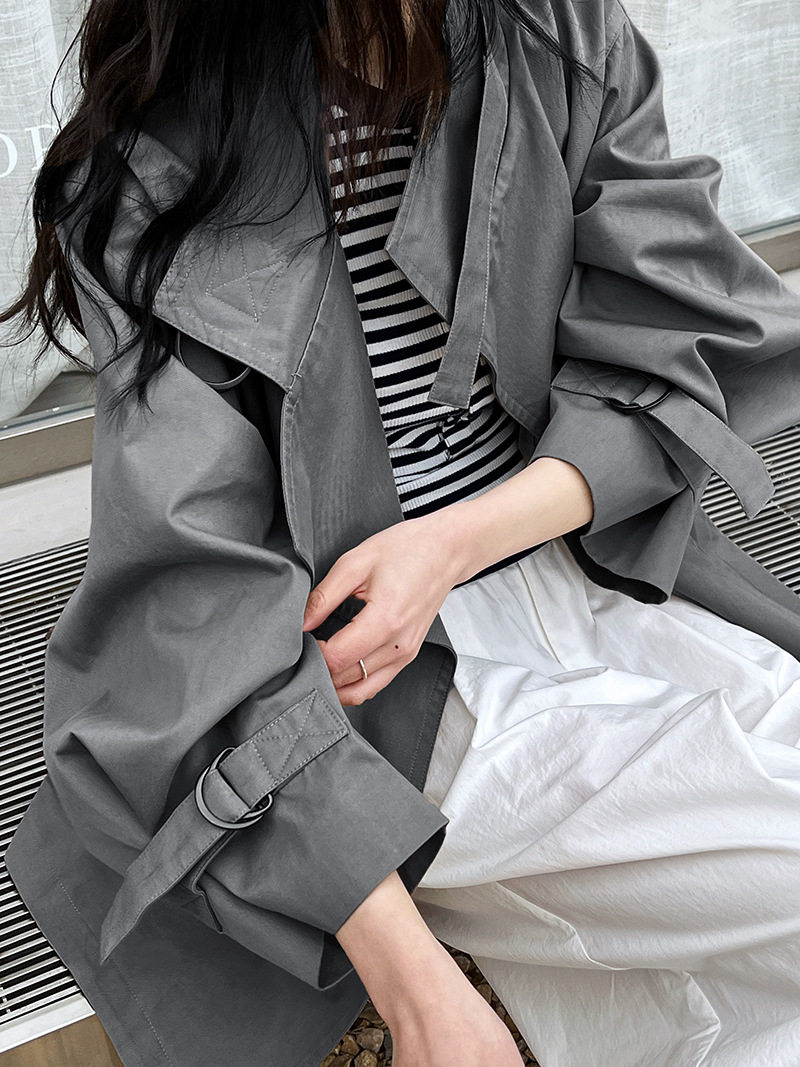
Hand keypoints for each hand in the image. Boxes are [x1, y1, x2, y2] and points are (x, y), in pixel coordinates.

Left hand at [301, 512, 464, 704]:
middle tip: (303, 651)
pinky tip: (339, 669)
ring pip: (361, 690)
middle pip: (346, 680)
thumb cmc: (406, 550)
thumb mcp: (355, 563)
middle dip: (319, 669)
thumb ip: (323, 597)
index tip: (300, 640)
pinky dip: (354, 684)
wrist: (444, 551)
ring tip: (318, 663)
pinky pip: (376, 684)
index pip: (337, 658)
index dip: (311, 654)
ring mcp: (406, 654)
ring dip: (335, 683)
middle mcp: (398, 645)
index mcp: (384, 620)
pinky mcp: (408, 656)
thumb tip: (301, 623)